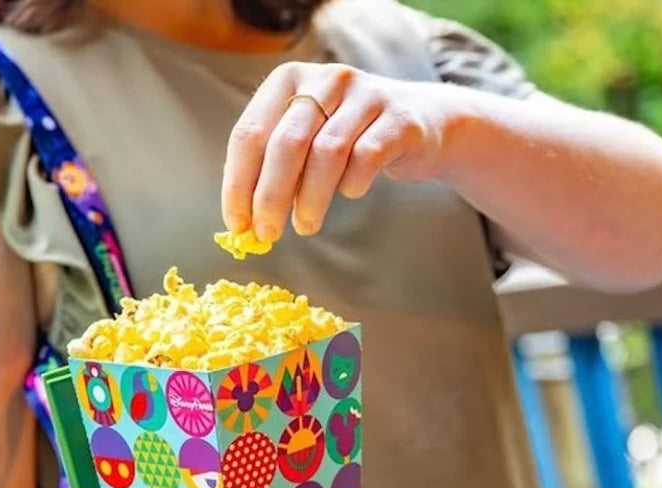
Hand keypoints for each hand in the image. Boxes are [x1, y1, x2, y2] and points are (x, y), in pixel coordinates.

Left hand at [222, 62, 461, 241]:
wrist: (424, 124)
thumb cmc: (351, 139)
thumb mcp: (307, 142)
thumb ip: (274, 170)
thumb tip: (244, 221)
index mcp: (289, 81)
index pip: (249, 134)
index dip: (239, 183)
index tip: (237, 224)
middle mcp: (324, 80)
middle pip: (286, 144)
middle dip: (271, 196)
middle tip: (267, 233)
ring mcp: (364, 95)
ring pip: (326, 153)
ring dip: (310, 199)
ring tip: (305, 226)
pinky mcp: (397, 119)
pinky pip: (366, 158)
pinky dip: (352, 184)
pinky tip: (350, 192)